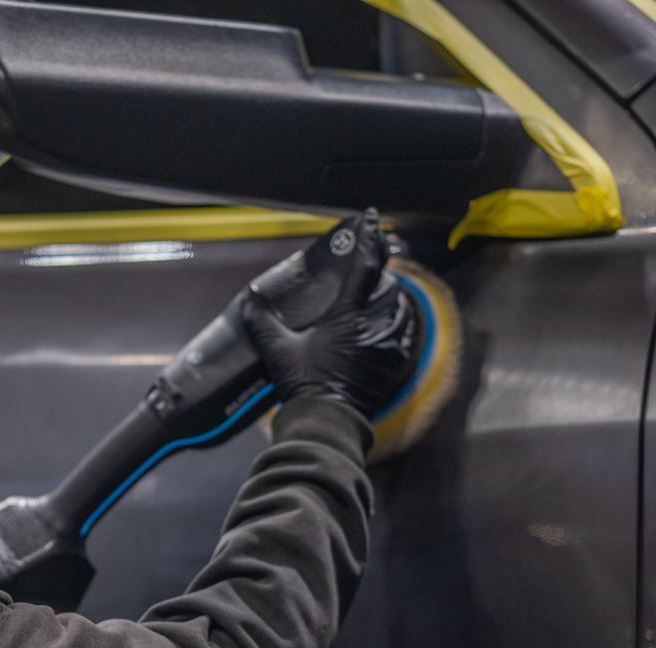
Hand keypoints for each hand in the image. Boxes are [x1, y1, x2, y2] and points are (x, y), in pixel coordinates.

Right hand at [241, 208, 419, 420]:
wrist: (327, 420)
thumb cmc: (302, 384)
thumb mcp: (277, 350)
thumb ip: (263, 320)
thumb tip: (251, 297)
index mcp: (345, 315)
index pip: (363, 266)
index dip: (368, 239)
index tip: (372, 219)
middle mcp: (372, 324)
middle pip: (384, 283)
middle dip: (377, 271)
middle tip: (369, 261)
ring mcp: (387, 344)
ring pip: (397, 307)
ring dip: (387, 298)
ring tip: (377, 295)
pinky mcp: (395, 362)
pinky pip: (404, 333)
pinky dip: (398, 324)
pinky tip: (389, 323)